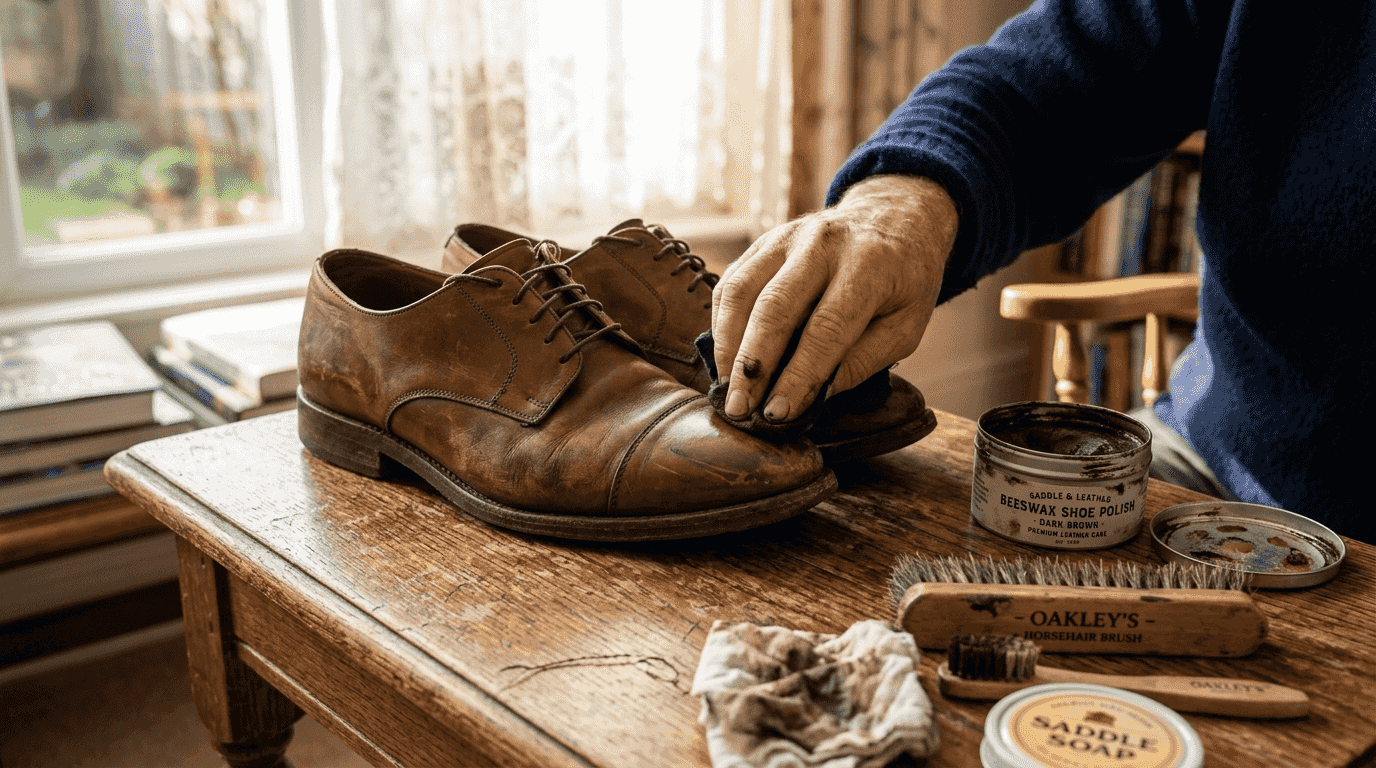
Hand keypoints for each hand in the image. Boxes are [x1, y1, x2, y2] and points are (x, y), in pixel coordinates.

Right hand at [711, 174, 957, 421]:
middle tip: (740, 408)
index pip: (825, 327)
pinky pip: (731, 282)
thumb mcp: (906, 326)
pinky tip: (726, 356)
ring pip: (742, 292)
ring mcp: (788, 237)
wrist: (895, 216)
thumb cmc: (904, 280)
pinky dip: (722, 323)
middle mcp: (823, 245)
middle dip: (752, 365)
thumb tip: (813, 398)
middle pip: (774, 307)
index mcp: (868, 266)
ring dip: (728, 345)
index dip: (799, 374)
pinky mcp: (765, 241)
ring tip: (727, 388)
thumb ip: (863, 361)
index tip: (779, 413)